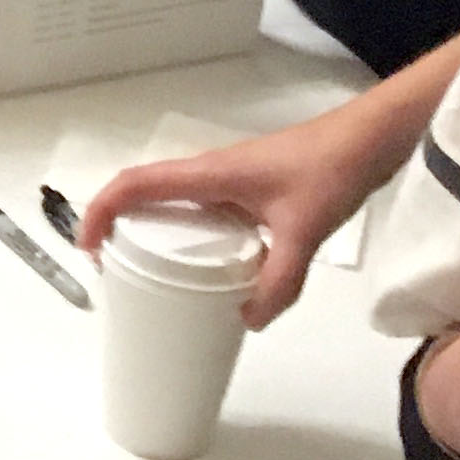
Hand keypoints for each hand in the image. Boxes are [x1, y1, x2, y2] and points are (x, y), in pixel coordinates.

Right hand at [77, 95, 410, 328]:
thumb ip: (279, 281)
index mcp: (208, 175)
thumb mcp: (303, 232)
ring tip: (156, 272)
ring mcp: (230, 178)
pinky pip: (203, 208)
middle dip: (119, 224)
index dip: (102, 212)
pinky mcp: (250, 186)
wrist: (370, 138)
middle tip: (118, 269)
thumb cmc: (329, 170)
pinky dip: (190, 232)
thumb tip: (249, 321)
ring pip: (175, 200)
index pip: (135, 185)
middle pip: (145, 191)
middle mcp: (210, 173)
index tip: (89, 248)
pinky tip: (215, 264)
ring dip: (153, 228)